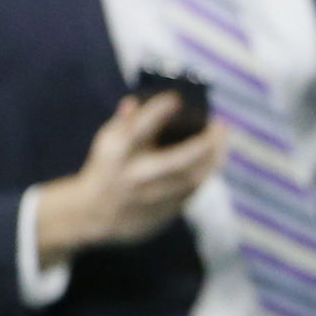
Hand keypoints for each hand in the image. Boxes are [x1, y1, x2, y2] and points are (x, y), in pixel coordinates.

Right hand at [34, 93, 227, 265]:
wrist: (94, 216)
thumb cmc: (106, 169)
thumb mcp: (107, 142)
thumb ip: (124, 122)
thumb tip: (135, 102)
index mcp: (116, 155)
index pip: (137, 129)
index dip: (157, 111)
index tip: (175, 98)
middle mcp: (134, 177)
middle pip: (178, 160)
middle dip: (205, 141)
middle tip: (221, 123)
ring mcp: (151, 198)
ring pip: (193, 178)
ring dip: (214, 156)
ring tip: (221, 138)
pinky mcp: (164, 212)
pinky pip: (193, 191)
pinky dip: (206, 172)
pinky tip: (214, 157)